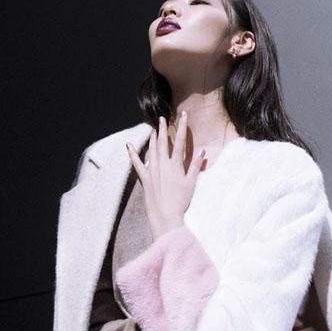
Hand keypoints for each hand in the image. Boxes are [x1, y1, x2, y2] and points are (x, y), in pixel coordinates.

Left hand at [126, 113, 205, 238]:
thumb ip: (196, 166)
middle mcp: (163, 164)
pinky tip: (129, 145)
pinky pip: (137, 163)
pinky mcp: (145, 178)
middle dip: (163, 129)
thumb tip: (203, 151)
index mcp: (176, 165)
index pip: (180, 141)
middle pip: (163, 142)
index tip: (183, 115)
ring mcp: (152, 170)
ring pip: (151, 149)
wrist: (166, 215)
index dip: (182, 126)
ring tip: (154, 129)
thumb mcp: (191, 183)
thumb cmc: (181, 201)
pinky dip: (132, 154)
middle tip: (163, 118)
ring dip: (152, 138)